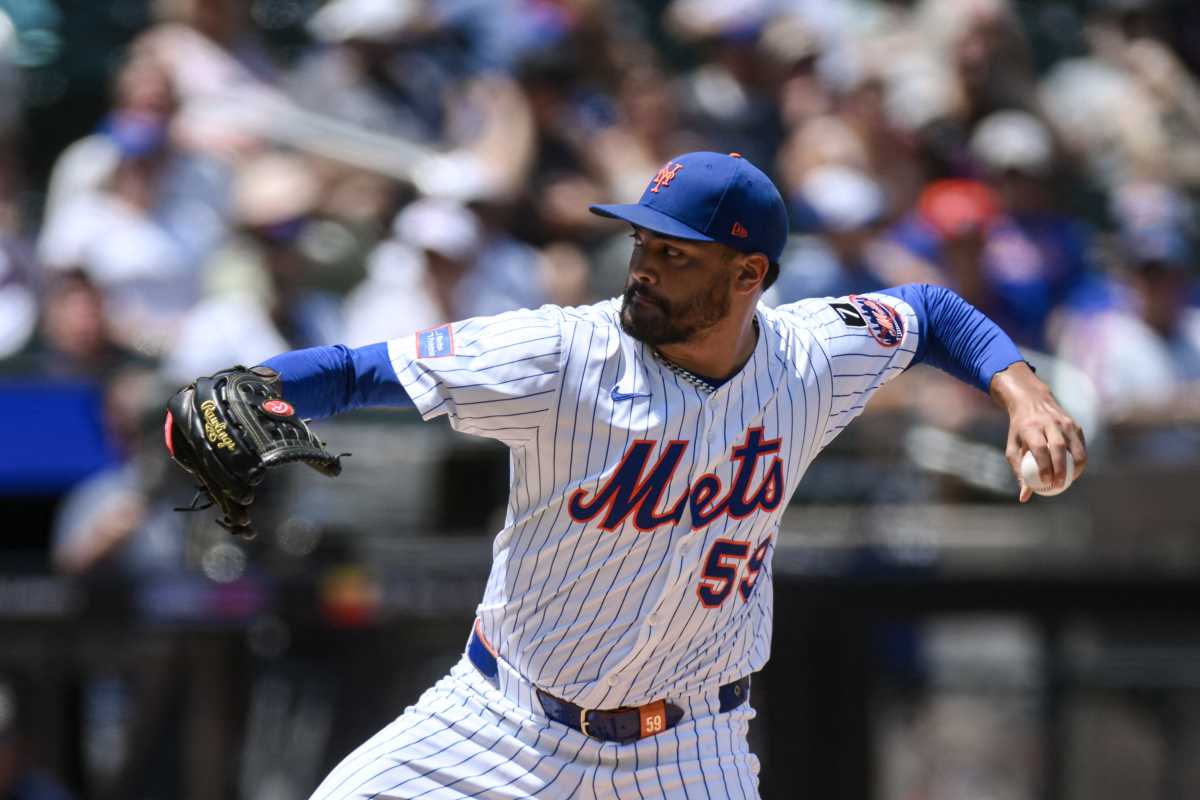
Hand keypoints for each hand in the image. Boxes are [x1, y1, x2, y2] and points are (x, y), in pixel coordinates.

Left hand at [989, 362, 1086, 502]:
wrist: (1031, 401)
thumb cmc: (1019, 430)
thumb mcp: (1012, 447)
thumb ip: (1018, 471)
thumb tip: (1024, 497)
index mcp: (1031, 427)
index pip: (1040, 449)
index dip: (1044, 467)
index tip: (1045, 482)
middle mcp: (1049, 423)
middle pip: (1059, 448)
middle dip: (1061, 470)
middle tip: (1059, 485)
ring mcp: (1065, 422)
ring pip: (1076, 448)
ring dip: (1076, 467)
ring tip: (1070, 480)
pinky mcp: (1075, 424)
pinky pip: (1081, 446)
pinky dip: (1080, 460)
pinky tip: (1074, 471)